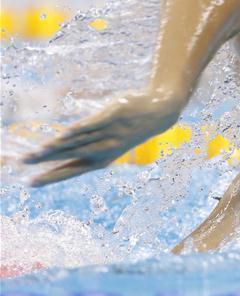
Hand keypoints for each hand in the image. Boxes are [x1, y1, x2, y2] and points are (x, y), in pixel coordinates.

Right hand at [23, 90, 182, 186]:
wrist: (158, 112)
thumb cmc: (128, 128)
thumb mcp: (108, 140)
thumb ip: (86, 143)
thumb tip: (61, 142)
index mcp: (102, 159)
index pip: (72, 170)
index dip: (51, 176)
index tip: (30, 183)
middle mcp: (104, 148)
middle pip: (69, 155)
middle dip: (45, 161)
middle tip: (23, 164)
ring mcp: (109, 132)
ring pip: (78, 142)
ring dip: (56, 148)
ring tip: (36, 152)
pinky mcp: (113, 115)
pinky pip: (94, 124)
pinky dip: (79, 130)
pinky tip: (64, 135)